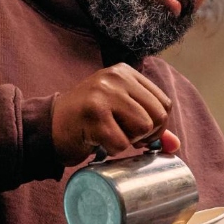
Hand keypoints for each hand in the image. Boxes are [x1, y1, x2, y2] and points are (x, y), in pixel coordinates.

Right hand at [51, 64, 182, 163]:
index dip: (156, 126)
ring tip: (109, 135)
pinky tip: (97, 140)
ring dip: (128, 142)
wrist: (48, 126)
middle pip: (157, 116)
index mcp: (125, 72)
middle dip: (145, 136)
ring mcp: (103, 93)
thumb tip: (175, 145)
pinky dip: (112, 150)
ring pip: (143, 128)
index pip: (163, 104)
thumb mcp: (121, 114)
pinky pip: (121, 144)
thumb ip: (149, 126)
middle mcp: (116, 78)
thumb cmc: (88, 121)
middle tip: (123, 136)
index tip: (138, 132)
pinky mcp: (92, 114)